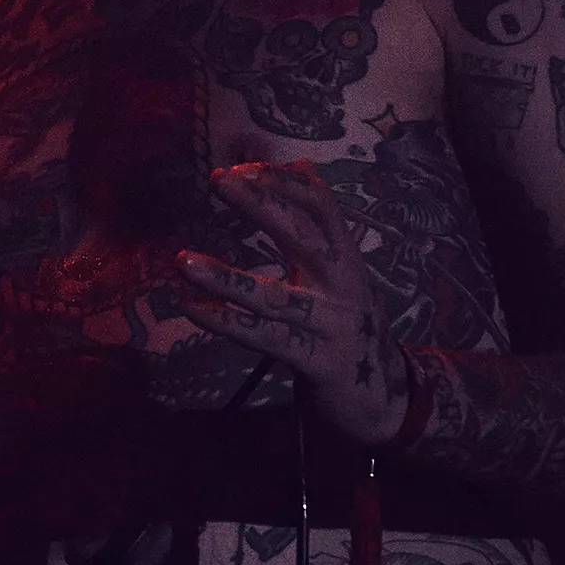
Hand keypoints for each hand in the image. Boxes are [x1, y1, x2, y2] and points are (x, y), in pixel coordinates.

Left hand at [173, 162, 410, 447]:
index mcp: (345, 258)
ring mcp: (331, 325)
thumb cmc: (344, 327)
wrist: (383, 399)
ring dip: (225, 278)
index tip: (241, 166)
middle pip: (303, 234)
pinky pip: (266, 339)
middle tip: (219, 180)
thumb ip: (314, 225)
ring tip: (182, 261)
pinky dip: (227, 323)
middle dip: (262, 203)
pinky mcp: (317, 362)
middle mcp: (342, 284)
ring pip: (273, 297)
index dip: (284, 180)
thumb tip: (300, 164)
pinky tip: (192, 308)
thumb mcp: (335, 271)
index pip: (321, 204)